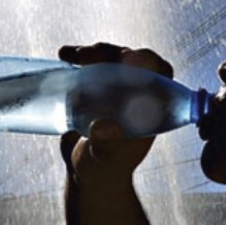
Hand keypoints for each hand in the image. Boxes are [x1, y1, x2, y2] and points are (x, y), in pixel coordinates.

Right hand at [57, 43, 173, 186]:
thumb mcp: (104, 159)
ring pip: (111, 58)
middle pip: (133, 60)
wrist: (85, 172)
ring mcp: (116, 89)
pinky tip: (63, 55)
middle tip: (86, 57)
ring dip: (93, 52)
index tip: (128, 57)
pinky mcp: (96, 87)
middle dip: (111, 52)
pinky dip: (78, 56)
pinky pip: (91, 64)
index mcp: (150, 108)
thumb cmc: (103, 169)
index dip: (149, 61)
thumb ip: (107, 146)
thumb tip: (105, 128)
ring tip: (71, 56)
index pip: (161, 75)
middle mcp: (137, 94)